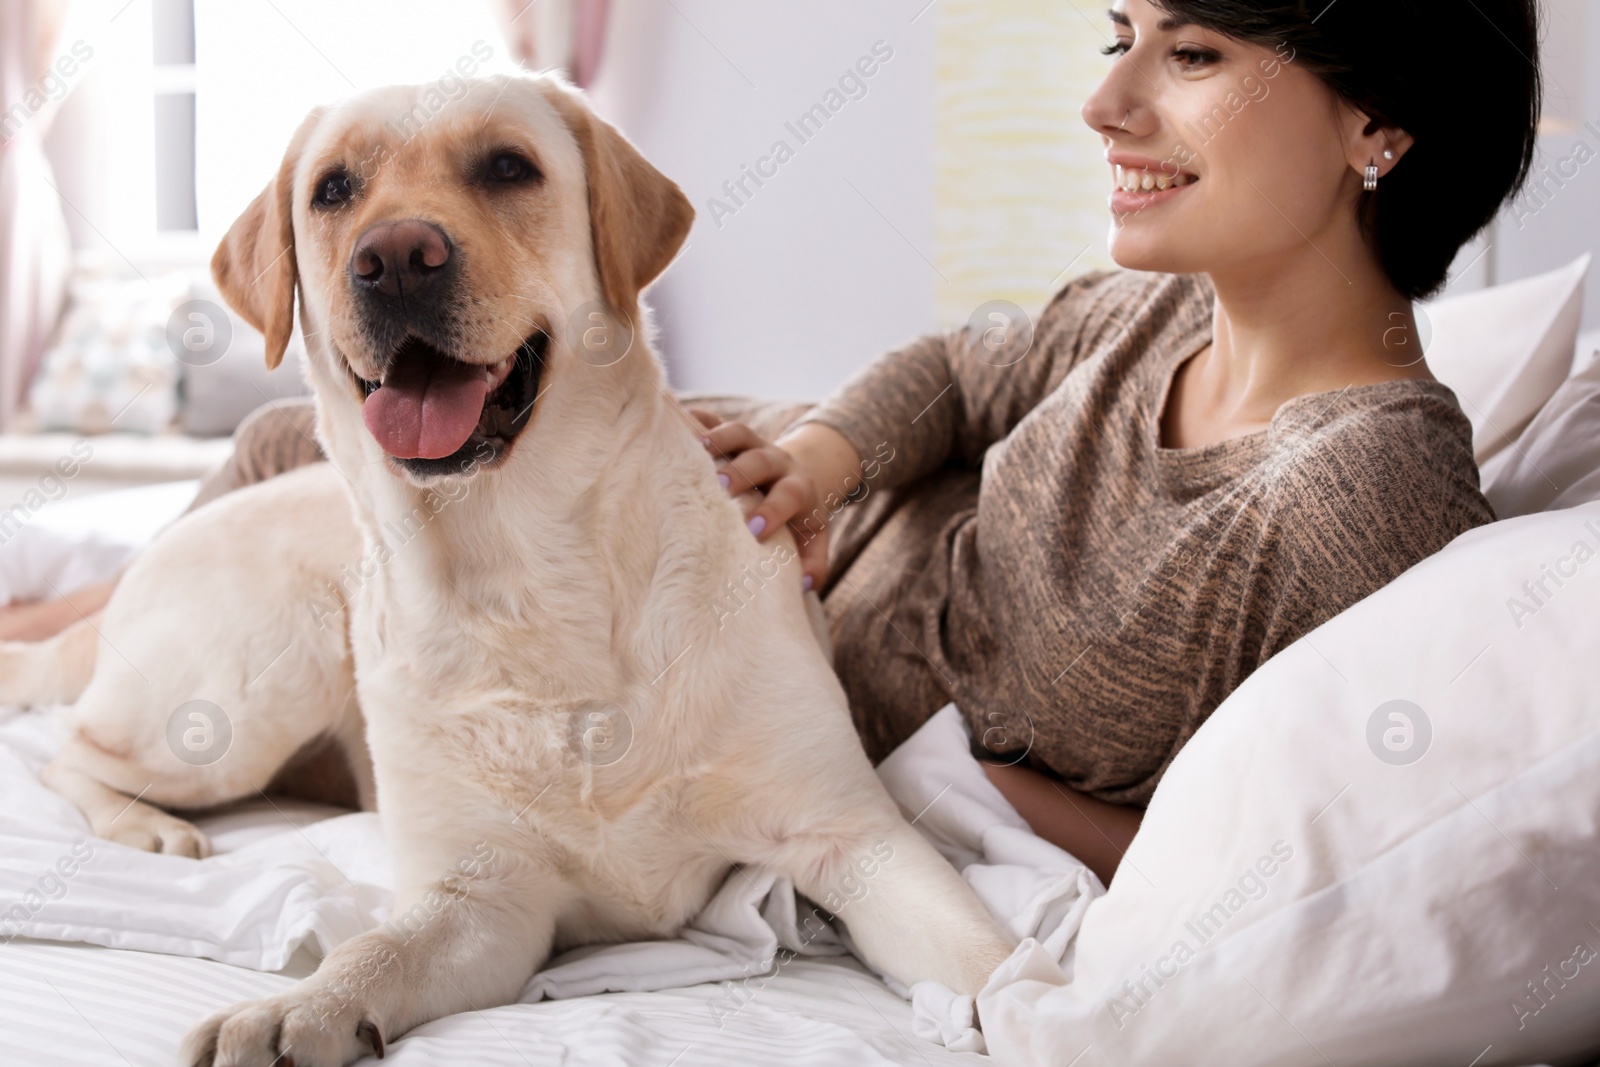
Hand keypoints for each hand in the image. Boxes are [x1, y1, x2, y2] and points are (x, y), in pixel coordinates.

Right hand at [689, 409, 832, 588]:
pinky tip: (676, 420)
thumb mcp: (814, 539)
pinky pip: (716, 418)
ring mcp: (756, 443)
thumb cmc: (799, 518)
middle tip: (720, 486)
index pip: (790, 495)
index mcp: (798, 488)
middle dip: (742, 471)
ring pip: (740, 431)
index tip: (754, 530)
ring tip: (695, 449)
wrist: (800, 477)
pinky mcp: (735, 434)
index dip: (774, 510)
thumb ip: (814, 563)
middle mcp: (778, 461)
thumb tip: (804, 585)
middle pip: (762, 459)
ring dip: (719, 438)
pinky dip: (697, 418)